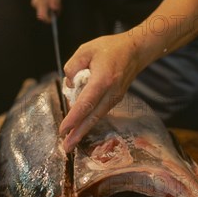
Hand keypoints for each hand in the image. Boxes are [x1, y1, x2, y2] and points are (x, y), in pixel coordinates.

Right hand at [31, 0, 63, 21]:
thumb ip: (57, 2)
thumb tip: (54, 9)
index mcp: (42, 2)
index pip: (44, 17)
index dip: (50, 19)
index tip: (56, 15)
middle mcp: (36, 3)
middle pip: (43, 15)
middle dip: (50, 14)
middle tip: (57, 8)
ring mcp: (35, 1)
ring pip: (43, 10)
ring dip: (49, 8)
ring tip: (55, 0)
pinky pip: (41, 6)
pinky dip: (46, 4)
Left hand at [59, 32, 144, 150]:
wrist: (135, 51)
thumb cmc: (110, 48)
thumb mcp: (85, 50)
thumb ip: (72, 66)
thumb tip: (69, 85)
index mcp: (103, 80)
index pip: (85, 103)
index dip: (73, 118)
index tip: (63, 130)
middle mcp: (111, 93)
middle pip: (92, 117)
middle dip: (78, 133)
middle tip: (66, 148)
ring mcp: (115, 97)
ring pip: (97, 117)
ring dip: (83, 130)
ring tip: (70, 142)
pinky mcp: (115, 99)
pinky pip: (100, 112)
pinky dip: (89, 120)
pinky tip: (79, 127)